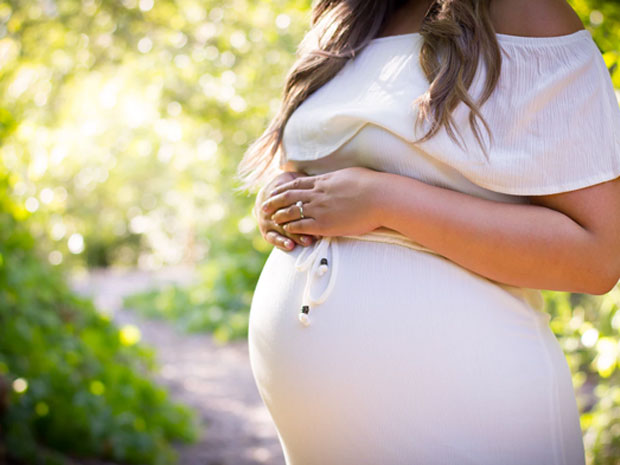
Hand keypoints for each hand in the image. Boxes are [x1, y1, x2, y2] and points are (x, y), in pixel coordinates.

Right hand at [254, 170, 317, 250]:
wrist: (266, 195)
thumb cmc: (286, 186)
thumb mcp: (290, 178)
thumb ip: (298, 179)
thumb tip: (309, 177)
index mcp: (277, 193)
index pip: (289, 199)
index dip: (302, 205)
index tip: (317, 211)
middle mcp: (270, 208)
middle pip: (286, 216)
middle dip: (302, 223)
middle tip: (318, 229)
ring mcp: (266, 221)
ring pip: (282, 228)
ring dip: (295, 235)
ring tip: (307, 241)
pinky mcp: (266, 232)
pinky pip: (273, 238)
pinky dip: (281, 242)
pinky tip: (291, 246)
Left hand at [260, 166, 382, 236]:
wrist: (380, 198)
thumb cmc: (372, 185)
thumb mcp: (350, 175)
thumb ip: (338, 179)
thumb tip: (336, 178)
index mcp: (323, 181)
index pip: (296, 184)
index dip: (283, 188)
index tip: (274, 191)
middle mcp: (317, 194)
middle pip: (288, 196)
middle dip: (274, 201)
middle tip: (264, 206)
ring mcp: (320, 209)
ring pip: (292, 211)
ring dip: (280, 215)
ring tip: (272, 219)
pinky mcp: (325, 224)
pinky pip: (301, 226)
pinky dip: (292, 227)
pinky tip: (286, 230)